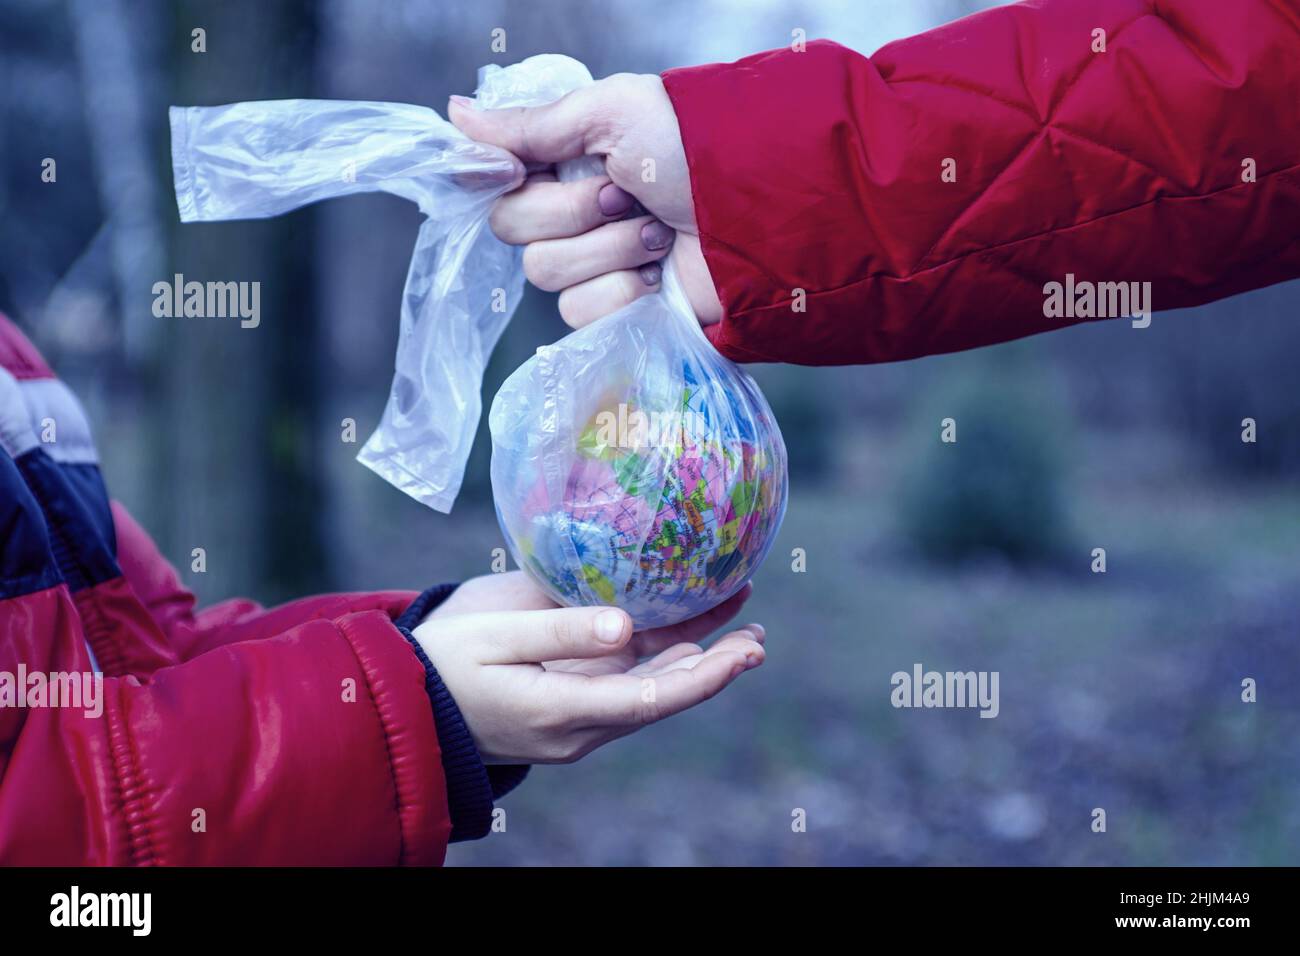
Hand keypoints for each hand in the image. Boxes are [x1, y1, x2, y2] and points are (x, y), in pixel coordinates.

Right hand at [412, 573, 763, 763]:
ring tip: (744, 627)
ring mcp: (579, 715)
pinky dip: (665, 654)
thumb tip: (626, 625)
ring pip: (651, 687)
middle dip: (716, 667)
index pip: (652, 699)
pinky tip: (688, 629)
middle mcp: (581, 722)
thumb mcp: (493, 635)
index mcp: (562, 710)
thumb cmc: (442, 661)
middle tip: (758, 637)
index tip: (746, 654)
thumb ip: (558, 629)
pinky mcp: (572, 700)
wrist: (406, 702)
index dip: (704, 677)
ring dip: (697, 657)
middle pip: (663, 696)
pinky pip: (629, 681)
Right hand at [448, 74, 722, 329]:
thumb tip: (456, 114)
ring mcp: (593, 265)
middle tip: (626, 196)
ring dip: (609, 250)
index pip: (496, 179)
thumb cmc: (695, 149)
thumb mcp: (612, 114)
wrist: (758, 216)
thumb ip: (532, 124)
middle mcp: (572, 213)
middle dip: (573, 211)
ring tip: (659, 233)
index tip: (527, 169)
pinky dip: (622, 291)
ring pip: (545, 273)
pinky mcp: (616, 312)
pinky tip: (658, 276)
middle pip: (512, 228)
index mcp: (565, 161)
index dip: (508, 178)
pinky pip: (580, 312)